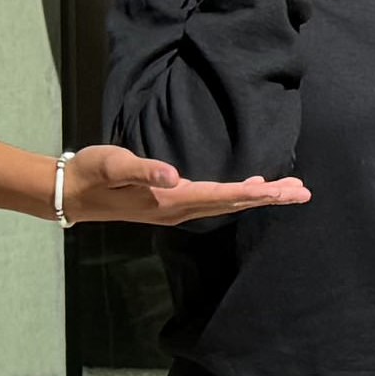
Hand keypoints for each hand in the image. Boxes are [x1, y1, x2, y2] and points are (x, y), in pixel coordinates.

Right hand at [54, 144, 307, 229]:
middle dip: (269, 198)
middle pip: (234, 203)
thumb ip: (144, 171)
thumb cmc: (91, 174)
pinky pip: (214, 200)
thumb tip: (173, 176)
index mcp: (171, 200)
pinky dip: (238, 194)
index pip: (222, 197)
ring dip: (259, 196)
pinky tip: (250, 187)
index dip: (256, 193)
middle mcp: (179, 209)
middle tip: (304, 193)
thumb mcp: (115, 165)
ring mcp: (175, 208)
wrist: (70, 194)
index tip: (285, 191)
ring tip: (289, 191)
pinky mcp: (170, 203)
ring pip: (227, 203)